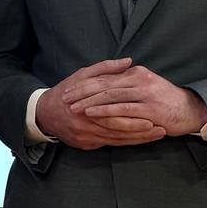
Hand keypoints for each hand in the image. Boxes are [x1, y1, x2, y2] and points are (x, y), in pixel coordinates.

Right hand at [37, 60, 166, 148]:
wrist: (44, 114)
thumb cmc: (66, 91)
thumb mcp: (82, 75)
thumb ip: (105, 68)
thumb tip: (128, 61)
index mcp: (86, 106)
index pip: (116, 113)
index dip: (136, 117)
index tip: (155, 116)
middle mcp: (86, 124)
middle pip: (119, 130)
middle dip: (142, 131)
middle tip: (162, 130)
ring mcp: (86, 137)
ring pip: (117, 140)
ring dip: (138, 139)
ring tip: (157, 136)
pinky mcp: (85, 145)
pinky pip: (110, 144)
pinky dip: (127, 143)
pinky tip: (141, 140)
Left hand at [65, 61, 206, 137]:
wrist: (189, 111)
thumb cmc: (164, 101)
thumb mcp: (144, 86)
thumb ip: (126, 83)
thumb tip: (105, 81)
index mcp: (136, 73)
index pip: (105, 76)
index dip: (85, 83)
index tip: (68, 89)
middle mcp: (139, 80)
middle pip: (104, 84)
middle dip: (82, 91)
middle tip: (64, 98)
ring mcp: (145, 94)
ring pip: (111, 96)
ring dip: (89, 102)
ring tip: (72, 107)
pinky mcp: (149, 109)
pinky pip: (122, 110)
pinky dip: (105, 111)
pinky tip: (91, 114)